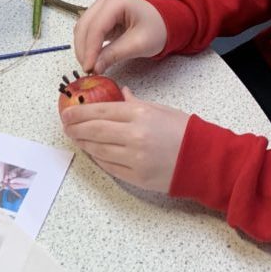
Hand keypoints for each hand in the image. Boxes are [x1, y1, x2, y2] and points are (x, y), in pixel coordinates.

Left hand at [60, 86, 190, 192]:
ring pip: (98, 149)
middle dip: (76, 127)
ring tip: (75, 137)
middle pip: (95, 130)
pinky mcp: (136, 176)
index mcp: (140, 114)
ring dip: (83, 143)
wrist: (204, 159)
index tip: (67, 111)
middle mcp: (134, 135)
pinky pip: (109, 166)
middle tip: (65, 125)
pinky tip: (91, 151)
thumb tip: (120, 95)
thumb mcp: (160, 109)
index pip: (100, 111)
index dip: (80, 111)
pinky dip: (97, 158)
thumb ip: (135, 103)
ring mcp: (134, 158)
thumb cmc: (184, 131)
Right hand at [73, 0, 167, 74]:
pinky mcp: (100, 15)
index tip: (89, 68)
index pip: (96, 27)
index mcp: (116, 2)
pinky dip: (87, 44)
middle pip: (84, 26)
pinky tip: (91, 57)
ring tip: (89, 65)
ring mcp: (101, 6)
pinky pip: (87, 30)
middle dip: (83, 49)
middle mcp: (105, 0)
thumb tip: (94, 67)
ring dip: (82, 47)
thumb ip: (115, 54)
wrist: (166, 22)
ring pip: (82, 28)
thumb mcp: (139, 44)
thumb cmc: (157, 29)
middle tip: (88, 70)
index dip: (90, 49)